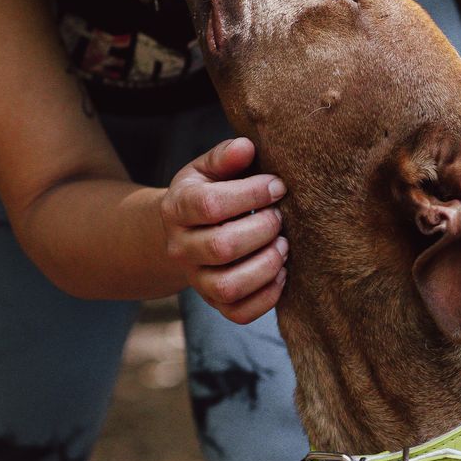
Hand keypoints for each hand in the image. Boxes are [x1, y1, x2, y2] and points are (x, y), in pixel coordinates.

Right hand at [160, 136, 287, 323]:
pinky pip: (239, 313)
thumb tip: (246, 147)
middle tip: (281, 216)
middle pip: (221, 246)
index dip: (250, 194)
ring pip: (228, 286)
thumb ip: (225, 156)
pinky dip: (267, 297)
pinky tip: (281, 272)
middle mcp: (181, 247)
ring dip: (265, 265)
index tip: (277, 185)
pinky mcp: (214, 302)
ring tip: (283, 246)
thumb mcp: (207, 168)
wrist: (184, 232)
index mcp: (176, 208)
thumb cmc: (205, 192)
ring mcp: (196, 279)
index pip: (210, 205)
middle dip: (262, 229)